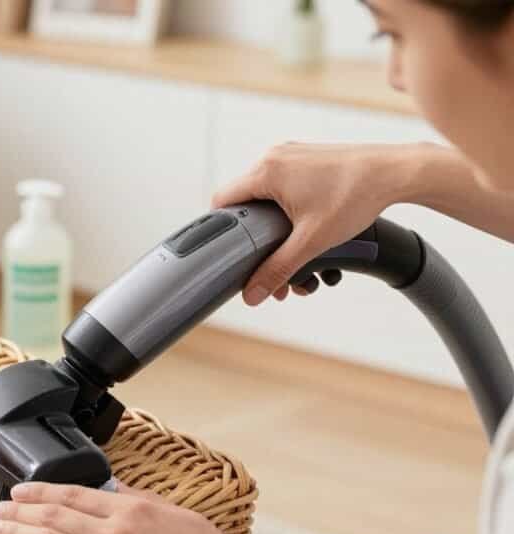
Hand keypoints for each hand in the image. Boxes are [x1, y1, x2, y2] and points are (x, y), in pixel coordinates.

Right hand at [213, 143, 405, 305]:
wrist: (396, 173)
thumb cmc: (357, 197)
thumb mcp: (311, 242)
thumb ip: (277, 269)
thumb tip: (252, 293)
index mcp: (267, 171)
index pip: (223, 201)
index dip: (224, 230)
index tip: (234, 251)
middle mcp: (275, 157)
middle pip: (245, 201)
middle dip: (256, 236)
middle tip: (269, 262)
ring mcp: (292, 155)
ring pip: (266, 195)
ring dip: (273, 225)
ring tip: (293, 247)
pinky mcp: (308, 159)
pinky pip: (284, 185)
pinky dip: (288, 209)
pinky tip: (305, 226)